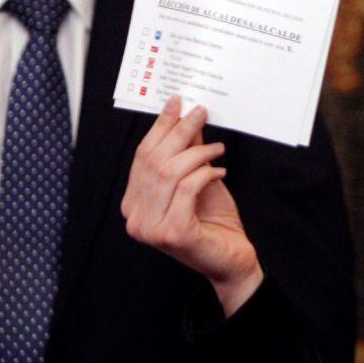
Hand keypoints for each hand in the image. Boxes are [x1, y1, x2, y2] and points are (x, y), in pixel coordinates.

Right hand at [121, 95, 263, 314]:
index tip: (176, 103)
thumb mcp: (197, 178)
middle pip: (154, 161)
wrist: (230, 259)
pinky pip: (187, 188)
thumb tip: (185, 116)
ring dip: (197, 152)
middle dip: (179, 131)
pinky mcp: (171, 233)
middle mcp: (134, 216)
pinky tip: (219, 172)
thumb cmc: (212, 221)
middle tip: (200, 112)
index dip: (160, 127)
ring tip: (218, 148)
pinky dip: (205, 174)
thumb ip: (187, 152)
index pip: (142, 156)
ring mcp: (149, 228)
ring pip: (169, 172)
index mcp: (133, 202)